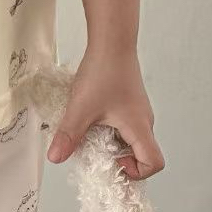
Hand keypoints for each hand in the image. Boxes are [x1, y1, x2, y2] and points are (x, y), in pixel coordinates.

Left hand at [46, 46, 164, 179]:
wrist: (111, 40)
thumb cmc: (103, 71)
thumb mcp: (81, 107)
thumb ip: (69, 135)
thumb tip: (56, 158)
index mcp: (139, 127)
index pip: (155, 163)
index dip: (137, 171)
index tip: (113, 161)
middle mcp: (144, 120)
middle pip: (142, 152)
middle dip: (119, 158)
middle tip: (96, 148)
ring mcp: (137, 109)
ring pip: (131, 137)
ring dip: (112, 141)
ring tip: (90, 129)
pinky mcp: (129, 100)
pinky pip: (125, 123)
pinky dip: (110, 127)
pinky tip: (91, 114)